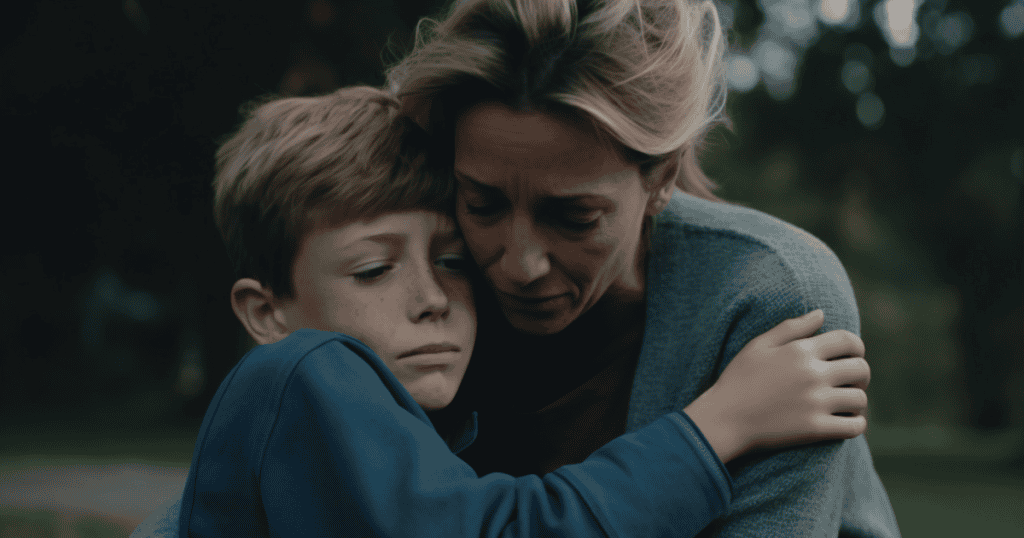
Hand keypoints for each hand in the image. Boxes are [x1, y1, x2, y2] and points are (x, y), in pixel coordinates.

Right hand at [684, 309, 869, 462]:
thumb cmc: (738, 379)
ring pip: (859, 399)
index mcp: (800, 351)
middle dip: (860, 374)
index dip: (856, 347)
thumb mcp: (758, 345)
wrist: (724, 419)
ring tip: (845, 404)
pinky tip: (846, 422)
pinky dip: (856, 424)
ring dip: (856, 400)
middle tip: (850, 382)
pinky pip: (854, 426)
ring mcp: (815, 402)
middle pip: (860, 369)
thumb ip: (791, 327)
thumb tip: (821, 313)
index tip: (850, 357)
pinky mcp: (815, 429)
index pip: (848, 341)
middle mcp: (812, 374)